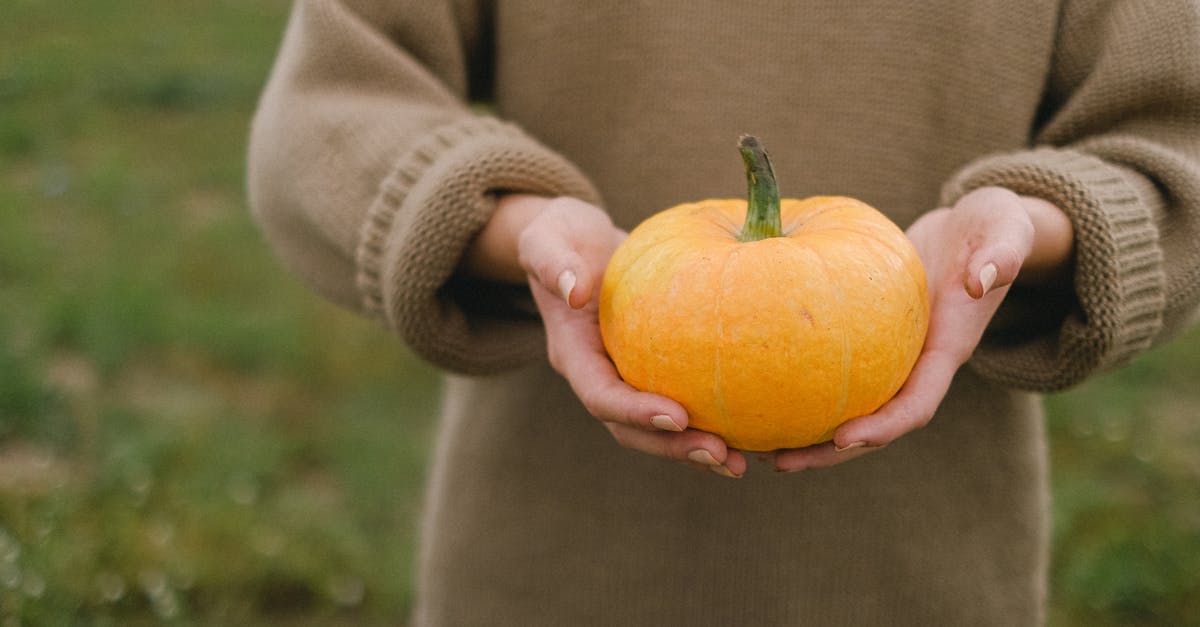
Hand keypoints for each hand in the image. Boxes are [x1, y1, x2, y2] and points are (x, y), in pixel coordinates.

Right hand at [462, 194, 747, 477]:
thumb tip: (574, 291)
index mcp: (573, 353)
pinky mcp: (651, 373)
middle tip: (721, 455)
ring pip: (657, 430)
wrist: (575, 247)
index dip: (636, 412)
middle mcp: (598, 376)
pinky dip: (711, 423)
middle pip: (630, 429)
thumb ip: (553, 263)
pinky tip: (751, 431)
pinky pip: (679, 405)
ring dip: (695, 449)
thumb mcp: (549, 239)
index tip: (677, 416)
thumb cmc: (562, 237)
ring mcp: (625, 379)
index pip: (601, 394)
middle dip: (673, 447)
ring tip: (740, 462)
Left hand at [772, 187, 1073, 470]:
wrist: (979, 230)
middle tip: (778, 462)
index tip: (842, 439)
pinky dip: (801, 389)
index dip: (883, 427)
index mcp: (947, 349)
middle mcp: (918, 365)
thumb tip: (981, 280)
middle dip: (829, 451)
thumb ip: (1001, 255)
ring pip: (850, 408)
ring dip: (807, 434)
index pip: (916, 405)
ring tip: (755, 446)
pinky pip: (835, 376)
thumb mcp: (1005, 230)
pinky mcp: (872, 342)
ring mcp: (895, 358)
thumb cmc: (994, 228)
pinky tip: (758, 393)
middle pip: (874, 425)